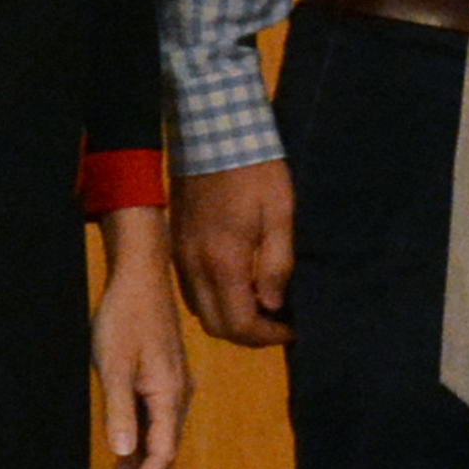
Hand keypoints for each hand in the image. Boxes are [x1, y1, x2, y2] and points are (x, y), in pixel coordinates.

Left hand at [94, 223, 192, 468]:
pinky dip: (133, 447)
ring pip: (154, 442)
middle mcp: (176, 399)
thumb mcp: (113, 365)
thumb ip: (119, 411)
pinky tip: (118, 459)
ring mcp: (169, 391)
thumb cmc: (123, 318)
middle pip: (160, 455)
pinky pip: (150, 425)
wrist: (138, 279)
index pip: (160, 455)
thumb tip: (124, 454)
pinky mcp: (159, 383)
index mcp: (169, 396)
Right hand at [171, 161, 294, 351]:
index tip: (292, 328)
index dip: (268, 336)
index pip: (239, 324)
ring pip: (201, 311)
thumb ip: (277, 264)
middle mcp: (194, 267)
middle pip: (216, 326)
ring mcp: (180, 257)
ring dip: (229, 318)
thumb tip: (273, 306)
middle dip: (249, 334)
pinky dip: (214, 299)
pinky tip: (237, 284)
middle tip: (278, 322)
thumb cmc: (256, 171)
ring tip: (260, 305)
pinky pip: (191, 290)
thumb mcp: (281, 214)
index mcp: (223, 262)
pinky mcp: (176, 245)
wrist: (214, 132)